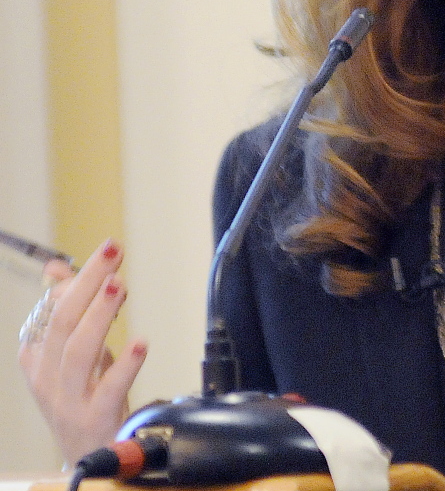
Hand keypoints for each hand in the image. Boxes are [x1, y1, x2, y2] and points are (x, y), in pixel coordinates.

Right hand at [18, 240, 147, 464]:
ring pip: (78, 352)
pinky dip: (124, 366)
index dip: (78, 280)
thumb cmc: (83, 397)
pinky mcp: (94, 420)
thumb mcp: (73, 353)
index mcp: (38, 358)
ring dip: (99, 315)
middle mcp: (47, 378)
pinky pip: (107, 391)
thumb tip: (56, 268)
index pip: (51, 310)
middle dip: (87, 282)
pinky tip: (141, 344)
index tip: (107, 254)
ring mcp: (68, 401)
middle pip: (62, 322)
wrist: (90, 458)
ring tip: (119, 285)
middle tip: (112, 251)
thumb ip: (68, 310)